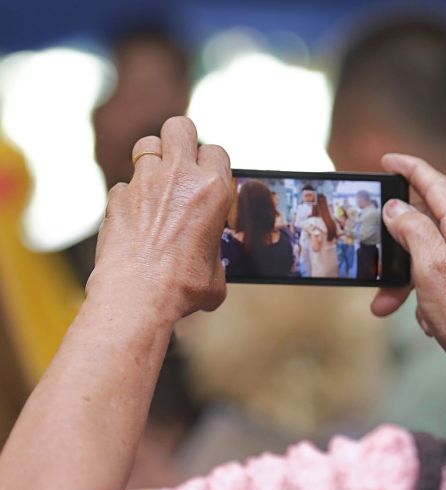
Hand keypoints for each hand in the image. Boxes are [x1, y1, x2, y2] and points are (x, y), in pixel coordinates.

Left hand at [88, 117, 231, 320]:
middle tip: (181, 163)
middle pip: (180, 127)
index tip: (208, 177)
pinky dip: (130, 197)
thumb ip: (215, 252)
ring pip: (147, 145)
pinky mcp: (117, 197)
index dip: (212, 162)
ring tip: (156, 186)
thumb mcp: (217, 272)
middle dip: (181, 139)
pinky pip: (124, 184)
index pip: (217, 150)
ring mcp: (144, 182)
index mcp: (213, 190)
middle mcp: (180, 177)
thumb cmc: (184, 288)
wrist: (139, 296)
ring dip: (153, 161)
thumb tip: (210, 260)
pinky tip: (135, 220)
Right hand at [372, 153, 445, 427]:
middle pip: (420, 223)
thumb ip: (413, 231)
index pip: (435, 183)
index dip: (409, 169)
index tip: (387, 161)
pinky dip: (416, 297)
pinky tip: (423, 320)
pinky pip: (425, 280)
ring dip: (397, 281)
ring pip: (417, 257)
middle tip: (370, 244)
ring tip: (384, 304)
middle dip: (391, 242)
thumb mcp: (430, 266)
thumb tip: (395, 209)